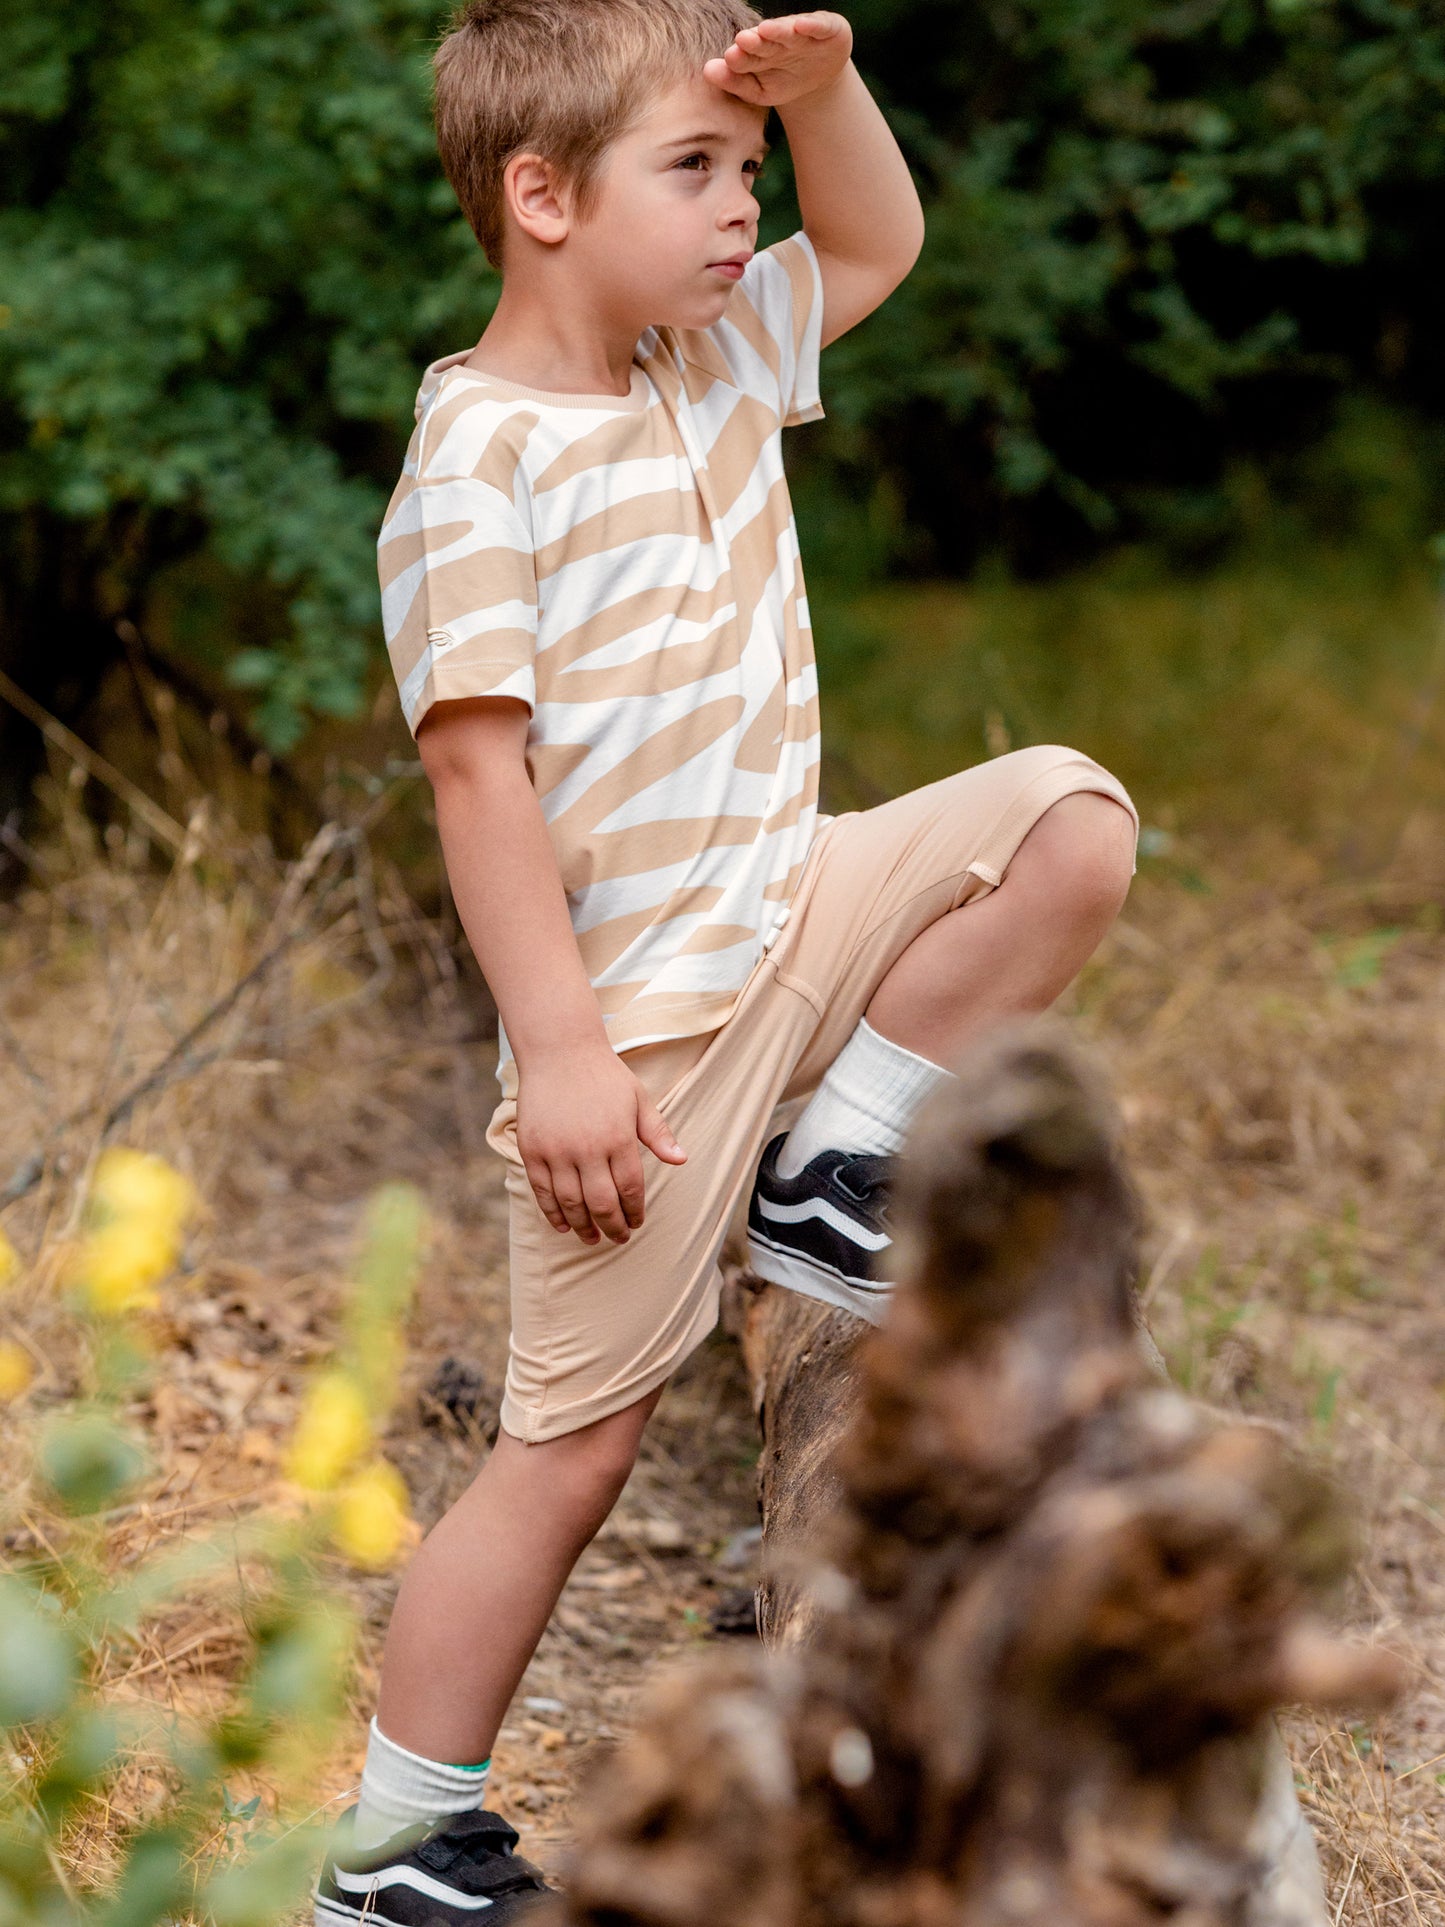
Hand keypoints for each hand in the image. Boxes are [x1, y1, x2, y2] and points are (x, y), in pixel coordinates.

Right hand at [515, 1043, 686, 1246]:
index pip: (631, 1188)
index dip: (635, 1211)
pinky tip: (563, 1225)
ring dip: (583, 1227)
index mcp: (619, 1137)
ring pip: (571, 1203)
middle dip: (613, 1227)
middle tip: (619, 1238)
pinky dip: (553, 1213)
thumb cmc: (604, 1075)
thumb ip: (658, 1133)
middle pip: (602, 1203)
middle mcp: (587, 1148)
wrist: (559, 1051)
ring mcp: (557, 1151)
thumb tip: (681, 1160)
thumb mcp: (639, 1099)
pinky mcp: (532, 1150)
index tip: (637, 1222)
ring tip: (592, 1238)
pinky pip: (543, 1192)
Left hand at [703, 12, 852, 109]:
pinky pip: (819, 25)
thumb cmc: (784, 82)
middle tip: (742, 40)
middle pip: (766, 40)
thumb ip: (735, 82)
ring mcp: (803, 32)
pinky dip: (811, 25)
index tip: (730, 58)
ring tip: (765, 30)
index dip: (740, 56)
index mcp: (760, 51)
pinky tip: (801, 25)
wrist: (819, 80)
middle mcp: (779, 38)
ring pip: (789, 30)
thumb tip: (707, 70)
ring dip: (778, 30)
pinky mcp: (827, 29)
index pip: (748, 54)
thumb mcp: (760, 91)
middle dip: (755, 40)